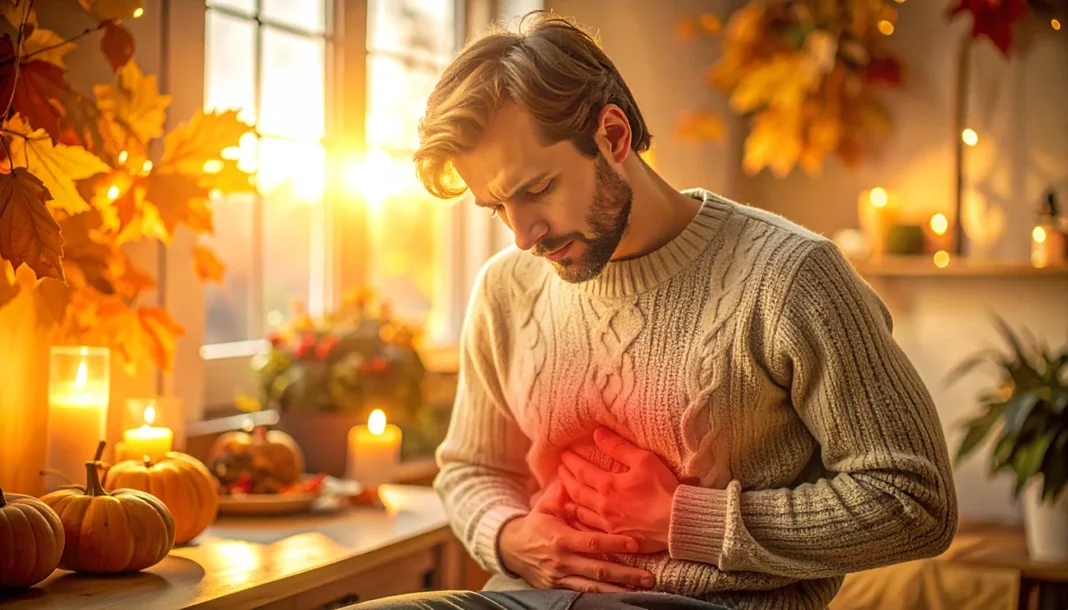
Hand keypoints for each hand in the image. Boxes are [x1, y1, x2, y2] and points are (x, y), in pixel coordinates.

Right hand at [498, 481, 656, 592]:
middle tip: (649, 576)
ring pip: (594, 587)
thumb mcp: (544, 507)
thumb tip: (573, 477)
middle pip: (598, 570)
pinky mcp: (559, 589)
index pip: (592, 542)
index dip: (614, 543)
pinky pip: (584, 595)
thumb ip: (561, 495)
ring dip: (619, 589)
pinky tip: (622, 595)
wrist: (512, 550)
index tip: (635, 543)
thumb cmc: (535, 525)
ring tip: (642, 588)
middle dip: (625, 573)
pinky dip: (604, 596)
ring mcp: (561, 578)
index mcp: (560, 539)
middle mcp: (562, 561)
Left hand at [559, 427, 680, 553]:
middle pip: (576, 490)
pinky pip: (589, 529)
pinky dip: (578, 521)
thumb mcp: (644, 460)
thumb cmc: (663, 489)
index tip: (564, 454)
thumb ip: (618, 447)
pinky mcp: (614, 537)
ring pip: (579, 511)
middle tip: (559, 470)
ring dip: (569, 499)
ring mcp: (607, 523)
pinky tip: (577, 519)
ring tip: (563, 492)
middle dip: (565, 478)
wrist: (676, 522)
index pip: (581, 470)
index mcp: (607, 485)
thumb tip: (597, 433)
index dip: (571, 461)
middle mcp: (602, 505)